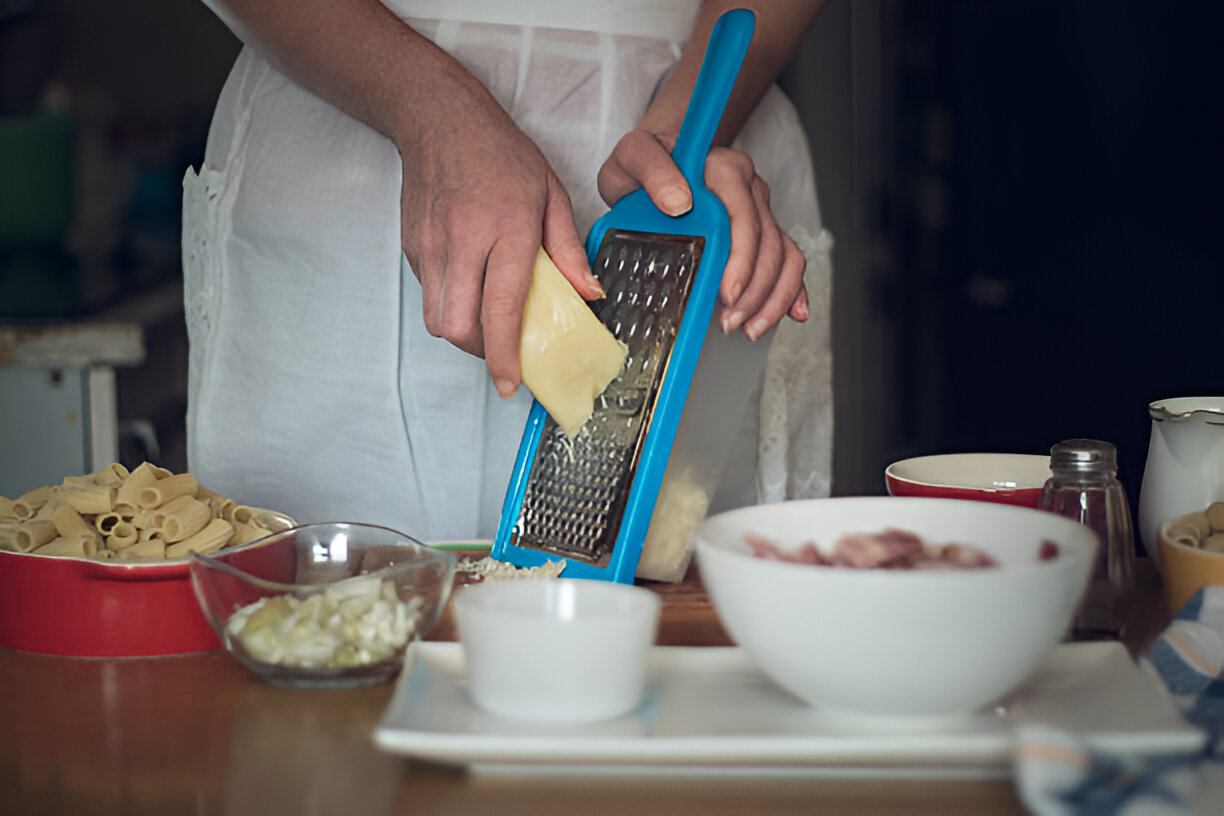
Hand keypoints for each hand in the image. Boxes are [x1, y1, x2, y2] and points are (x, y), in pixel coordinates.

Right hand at [396, 80, 599, 396]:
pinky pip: (429, 296)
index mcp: (507, 230)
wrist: (439, 119)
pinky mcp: (413, 248)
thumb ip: (568, 249)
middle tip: (504, 353)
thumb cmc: (499, 153)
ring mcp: (432, 246)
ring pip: (438, 320)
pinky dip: (450, 307)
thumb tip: (589, 293)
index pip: (501, 308)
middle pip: (460, 327)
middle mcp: (464, 242)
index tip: (511, 384)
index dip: (504, 355)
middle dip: (482, 353)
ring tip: (487, 325)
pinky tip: (470, 289)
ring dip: (464, 334)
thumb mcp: (550, 194)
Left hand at [596, 128, 807, 340]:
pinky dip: (791, 289)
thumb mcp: (633, 156)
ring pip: (784, 256)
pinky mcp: (761, 233)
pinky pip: (788, 261)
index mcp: (723, 169)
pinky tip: (790, 314)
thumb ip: (651, 169)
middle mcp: (749, 189)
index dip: (742, 257)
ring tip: (748, 328)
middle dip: (754, 290)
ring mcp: (759, 212)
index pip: (744, 213)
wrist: (654, 166)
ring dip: (771, 298)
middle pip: (768, 243)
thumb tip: (678, 202)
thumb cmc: (644, 165)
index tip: (729, 292)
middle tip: (729, 322)